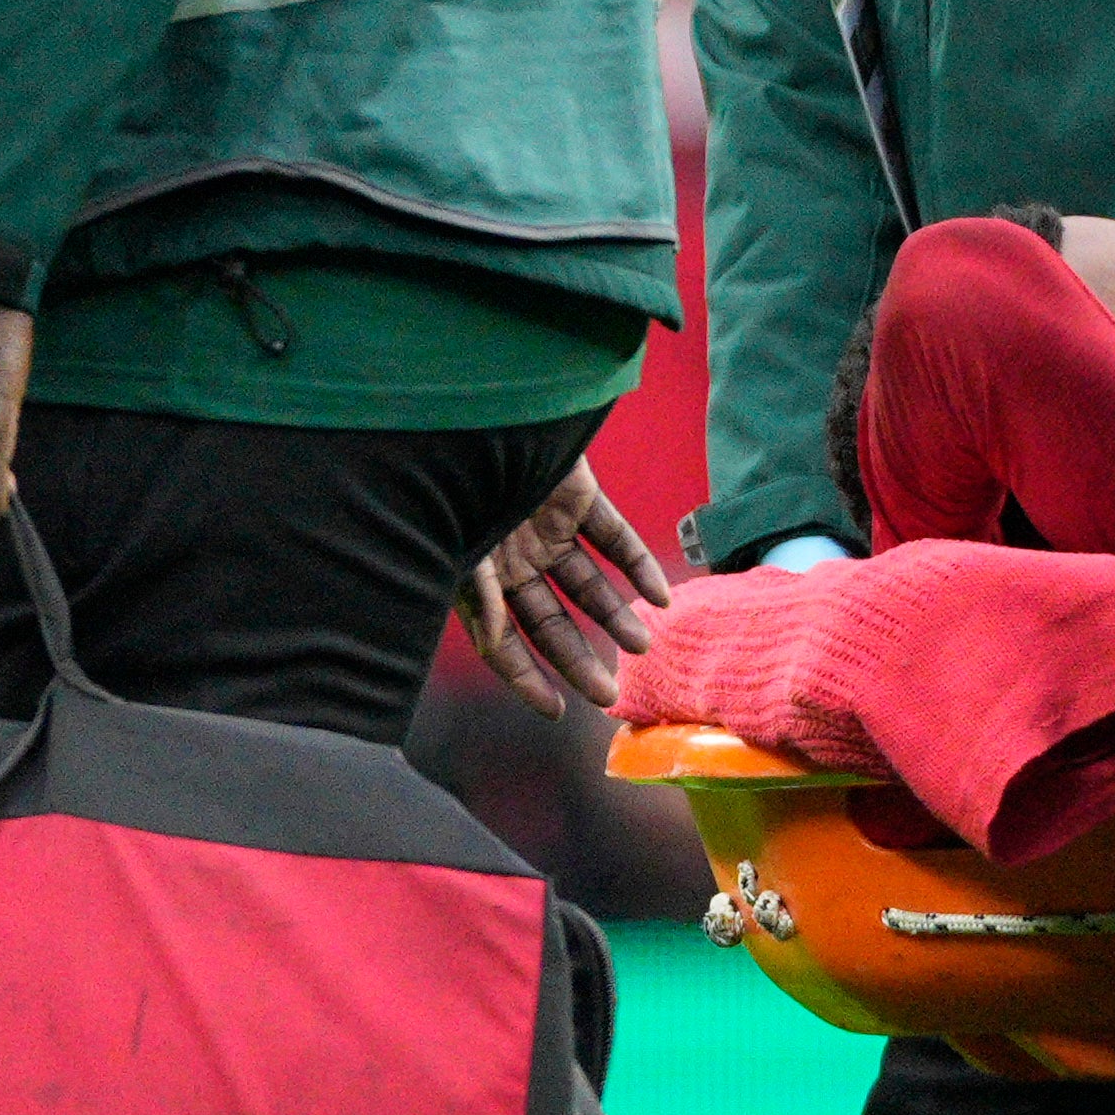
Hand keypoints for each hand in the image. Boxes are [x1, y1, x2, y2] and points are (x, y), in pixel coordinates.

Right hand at [461, 460, 680, 713]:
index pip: (501, 641)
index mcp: (473, 575)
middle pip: (549, 622)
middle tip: (612, 695)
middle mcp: (509, 556)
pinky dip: (639, 566)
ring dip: (615, 616)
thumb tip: (492, 638)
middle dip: (579, 659)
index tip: (559, 713)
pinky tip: (663, 596)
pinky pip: (615, 537)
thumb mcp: (457, 542)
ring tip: (644, 645)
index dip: (526, 679)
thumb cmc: (452, 474)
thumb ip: (473, 592)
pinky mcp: (576, 494)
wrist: (477, 401)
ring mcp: (543, 525)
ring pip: (586, 584)